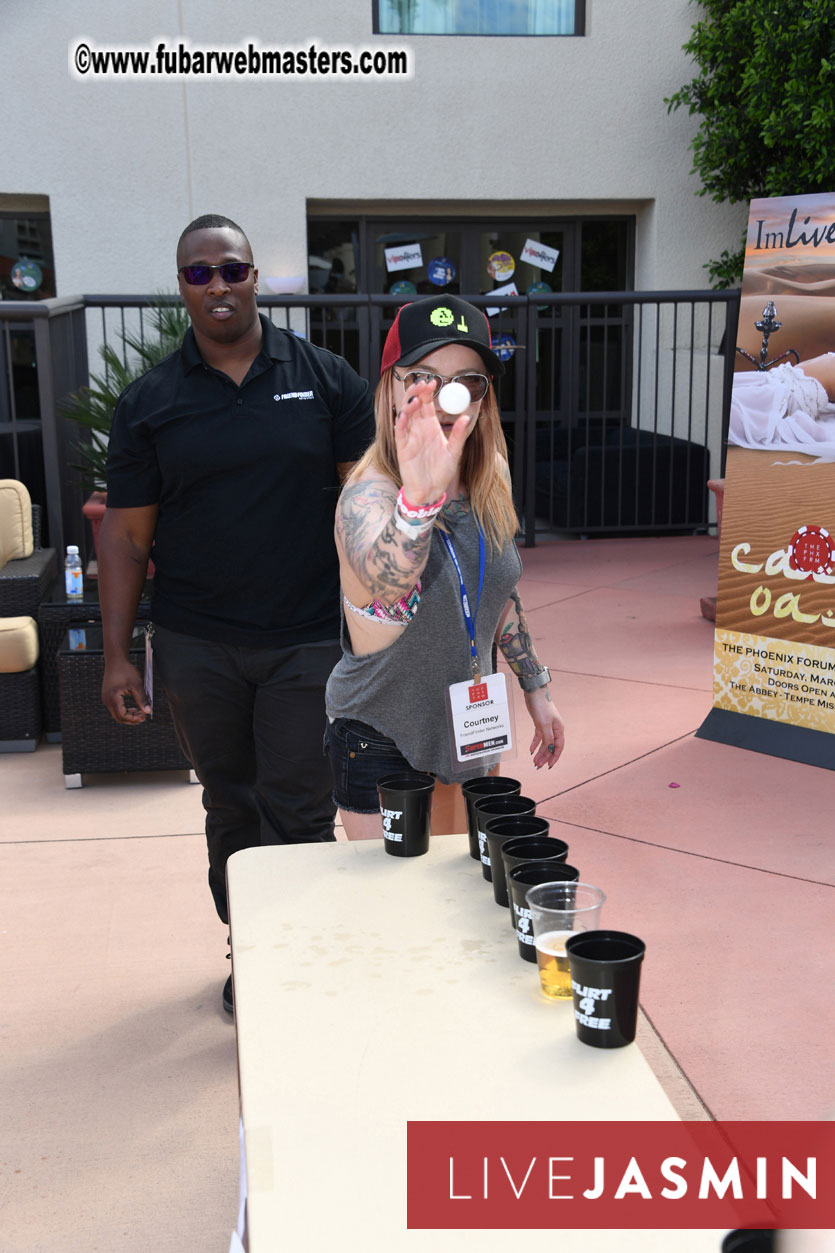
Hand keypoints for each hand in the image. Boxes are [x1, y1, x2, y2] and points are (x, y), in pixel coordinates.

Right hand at [102, 659, 151, 724]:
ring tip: (140, 713)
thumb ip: (142, 699)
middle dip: (131, 719)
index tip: (144, 717)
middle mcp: (107, 700)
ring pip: (117, 714)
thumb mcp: (137, 684)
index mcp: (113, 698)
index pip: (122, 715)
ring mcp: (106, 699)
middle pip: (118, 718)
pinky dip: (124, 711)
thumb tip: (148, 712)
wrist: (115, 660)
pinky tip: (134, 708)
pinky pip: (115, 708)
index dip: (134, 719)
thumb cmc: (126, 670)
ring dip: (128, 716)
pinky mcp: (108, 696)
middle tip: (143, 717)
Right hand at [395, 379, 470, 503]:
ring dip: (409, 405)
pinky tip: (404, 416)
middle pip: (414, 404)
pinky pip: (400, 432)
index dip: (428, 392)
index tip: (433, 382)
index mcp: (431, 426)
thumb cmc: (442, 472)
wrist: (431, 491)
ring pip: (405, 415)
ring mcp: (410, 437)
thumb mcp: (454, 453)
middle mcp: (419, 428)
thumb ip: (458, 435)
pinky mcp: (403, 448)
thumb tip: (466, 417)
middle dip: (417, 392)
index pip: (428, 403)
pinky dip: (401, 423)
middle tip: (423, 384)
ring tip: (416, 399)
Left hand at [524, 687, 564, 769]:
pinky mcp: (540, 723)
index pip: (558, 747)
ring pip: (544, 743)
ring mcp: (547, 726)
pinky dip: (535, 743)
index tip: (549, 765)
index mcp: (559, 729)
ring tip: (535, 761)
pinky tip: (532, 750)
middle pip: (550, 746)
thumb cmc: (541, 706)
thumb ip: (548, 738)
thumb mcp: (544, 724)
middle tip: (538, 765)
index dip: (554, 757)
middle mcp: (554, 729)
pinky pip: (539, 737)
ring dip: (540, 752)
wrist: (534, 693)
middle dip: (545, 757)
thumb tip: (550, 749)